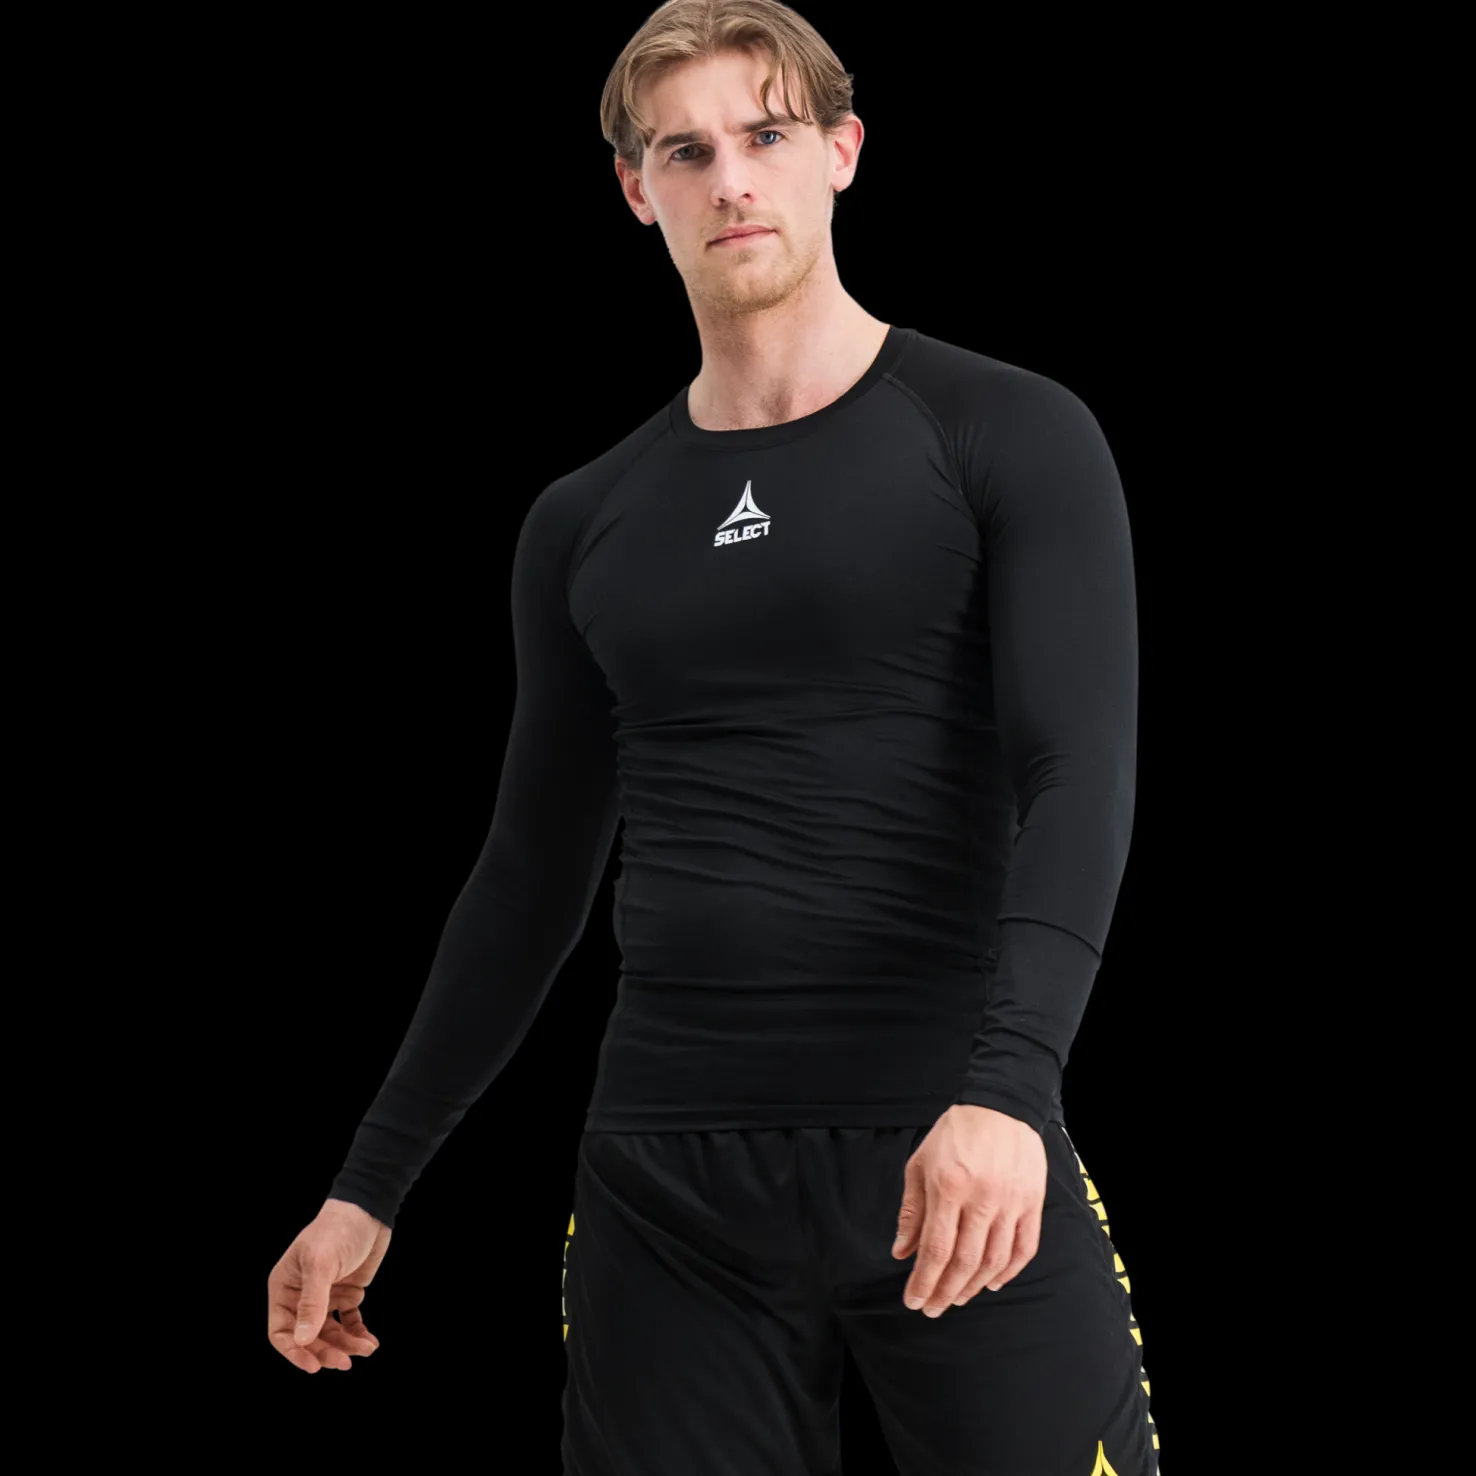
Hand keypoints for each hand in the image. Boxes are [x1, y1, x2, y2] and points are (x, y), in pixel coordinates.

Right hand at [267, 1198, 391, 1371]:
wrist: (368, 1210)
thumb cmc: (337, 1229)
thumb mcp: (321, 1264)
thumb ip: (311, 1302)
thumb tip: (301, 1339)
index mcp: (285, 1287)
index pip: (281, 1331)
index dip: (295, 1352)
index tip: (314, 1366)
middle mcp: (302, 1295)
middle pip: (308, 1337)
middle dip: (325, 1351)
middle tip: (344, 1362)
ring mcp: (325, 1296)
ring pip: (330, 1333)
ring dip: (346, 1345)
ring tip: (365, 1349)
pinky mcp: (346, 1294)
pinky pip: (348, 1322)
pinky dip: (357, 1333)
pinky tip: (369, 1341)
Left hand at [891, 1105, 1045, 1314]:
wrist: (1000, 1105)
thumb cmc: (954, 1133)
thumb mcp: (921, 1163)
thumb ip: (911, 1210)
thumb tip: (901, 1252)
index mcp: (949, 1187)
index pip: (936, 1249)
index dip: (924, 1281)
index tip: (914, 1301)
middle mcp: (982, 1198)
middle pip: (964, 1261)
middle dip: (945, 1292)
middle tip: (933, 1308)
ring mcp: (1011, 1202)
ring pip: (994, 1260)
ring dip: (974, 1286)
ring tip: (958, 1298)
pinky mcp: (1032, 1202)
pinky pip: (1024, 1248)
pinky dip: (1009, 1272)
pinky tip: (992, 1283)